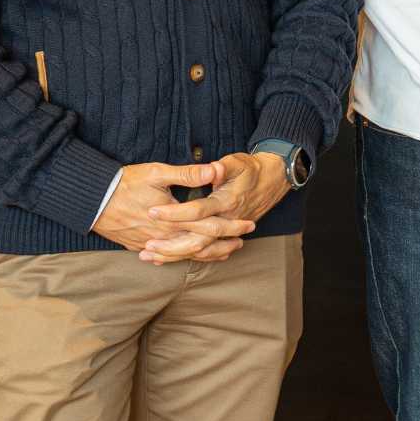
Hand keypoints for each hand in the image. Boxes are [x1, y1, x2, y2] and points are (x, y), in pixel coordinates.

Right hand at [92, 160, 252, 258]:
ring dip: (207, 253)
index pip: (209, 226)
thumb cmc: (125, 183)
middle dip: (224, 243)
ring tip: (225, 251)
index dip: (231, 226)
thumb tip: (214, 170)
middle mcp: (164, 236)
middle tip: (243, 241)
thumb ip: (188, 173)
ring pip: (184, 255)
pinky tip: (191, 257)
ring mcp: (151, 244)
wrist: (92, 201)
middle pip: (201, 245)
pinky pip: (167, 257)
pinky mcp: (140, 246)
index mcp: (173, 219)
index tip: (249, 224)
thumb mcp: (157, 173)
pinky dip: (183, 258)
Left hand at [140, 151, 289, 263]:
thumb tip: (212, 169)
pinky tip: (165, 259)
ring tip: (149, 256)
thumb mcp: (239, 162)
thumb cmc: (251, 169)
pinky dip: (185, 257)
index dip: (175, 212)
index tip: (153, 211)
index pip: (198, 211)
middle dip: (171, 244)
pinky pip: (205, 253)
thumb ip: (224, 167)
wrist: (273, 180)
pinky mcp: (226, 236)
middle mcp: (228, 220)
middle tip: (147, 245)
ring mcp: (228, 231)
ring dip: (174, 255)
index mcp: (228, 201)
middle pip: (198, 239)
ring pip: (200, 250)